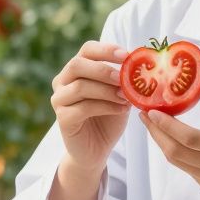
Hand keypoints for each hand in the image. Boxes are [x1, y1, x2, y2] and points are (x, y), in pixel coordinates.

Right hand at [49, 41, 130, 199]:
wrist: (96, 149)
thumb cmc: (108, 117)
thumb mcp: (119, 94)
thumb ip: (124, 80)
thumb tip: (140, 65)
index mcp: (77, 69)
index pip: (87, 50)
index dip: (106, 49)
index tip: (126, 55)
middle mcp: (63, 81)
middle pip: (77, 65)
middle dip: (103, 69)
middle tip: (123, 78)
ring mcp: (59, 99)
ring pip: (80, 86)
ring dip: (106, 90)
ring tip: (126, 98)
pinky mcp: (62, 118)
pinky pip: (82, 108)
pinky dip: (105, 107)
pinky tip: (121, 110)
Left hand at [139, 74, 199, 199]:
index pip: (190, 138)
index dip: (167, 125)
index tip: (151, 110)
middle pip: (176, 152)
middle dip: (156, 133)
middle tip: (144, 114)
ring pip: (178, 162)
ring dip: (162, 143)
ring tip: (153, 124)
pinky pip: (187, 170)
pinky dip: (176, 153)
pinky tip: (171, 139)